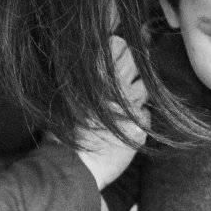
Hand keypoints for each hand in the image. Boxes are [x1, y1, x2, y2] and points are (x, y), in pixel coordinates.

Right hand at [70, 36, 149, 188]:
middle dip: (133, 64)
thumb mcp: (67, 95)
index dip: (119, 49)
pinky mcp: (141, 124)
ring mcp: (130, 104)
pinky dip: (138, 117)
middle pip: (137, 58)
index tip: (116, 57)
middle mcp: (114, 86)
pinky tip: (124, 125)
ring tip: (122, 104)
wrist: (71, 167)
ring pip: (147, 84)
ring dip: (138, 91)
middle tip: (123, 79)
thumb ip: (87, 76)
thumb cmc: (63, 131)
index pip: (118, 43)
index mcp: (93, 75)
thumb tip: (106, 51)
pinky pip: (146, 111)